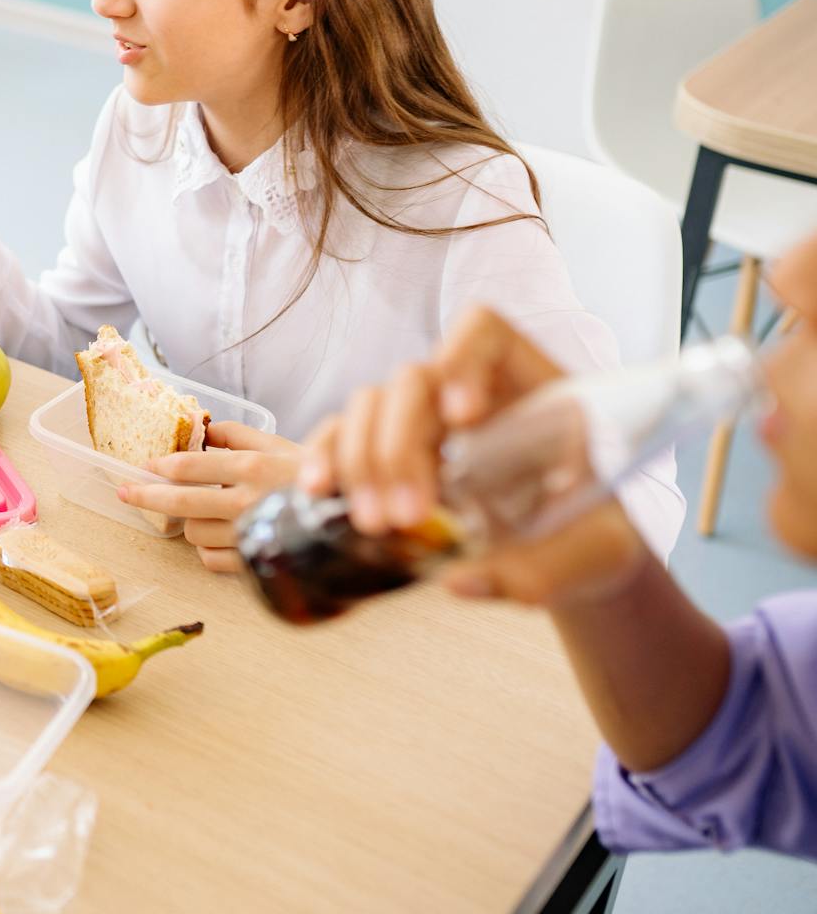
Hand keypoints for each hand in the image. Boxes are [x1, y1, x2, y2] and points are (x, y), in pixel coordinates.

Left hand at [117, 422, 300, 570]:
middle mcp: (246, 502)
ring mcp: (249, 536)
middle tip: (125, 492)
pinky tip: (223, 538)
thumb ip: (238, 435)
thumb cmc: (317, 477)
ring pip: (194, 535)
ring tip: (209, 514)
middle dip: (145, 497)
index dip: (159, 467)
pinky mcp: (254, 564)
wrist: (355, 518)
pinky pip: (212, 561)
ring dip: (192, 524)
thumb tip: (202, 426)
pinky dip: (210, 551)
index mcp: (251, 468)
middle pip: (180, 504)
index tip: (143, 466)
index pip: (190, 467)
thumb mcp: (280, 444)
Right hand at [299, 306, 647, 607]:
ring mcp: (423, 419)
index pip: (482, 331)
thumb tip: (460, 583)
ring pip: (369, 404)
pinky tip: (318, 491)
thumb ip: (545, 569)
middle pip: (412, 379)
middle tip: (409, 515)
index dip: (463, 360)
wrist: (571, 551)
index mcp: (530, 386)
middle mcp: (467, 391)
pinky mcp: (389, 452)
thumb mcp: (595, 553)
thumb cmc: (593, 535)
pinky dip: (323, 458)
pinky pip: (339, 436)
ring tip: (374, 522)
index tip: (463, 419)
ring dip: (362, 460)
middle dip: (401, 445)